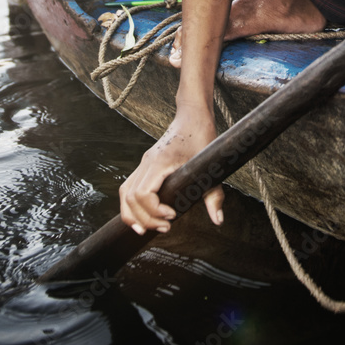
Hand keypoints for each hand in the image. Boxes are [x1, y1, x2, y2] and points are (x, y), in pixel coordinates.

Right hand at [119, 107, 223, 234]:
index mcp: (160, 161)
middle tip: (166, 227)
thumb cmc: (202, 136)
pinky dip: (132, 205)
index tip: (172, 216)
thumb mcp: (211, 166)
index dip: (154, 210)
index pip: (143, 193)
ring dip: (134, 214)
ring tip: (148, 229)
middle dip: (145, 218)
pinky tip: (143, 217)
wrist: (192, 115)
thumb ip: (214, 195)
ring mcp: (144, 163)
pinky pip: (130, 187)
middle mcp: (147, 162)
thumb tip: (218, 220)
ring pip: (125, 193)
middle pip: (130, 197)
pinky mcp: (146, 165)